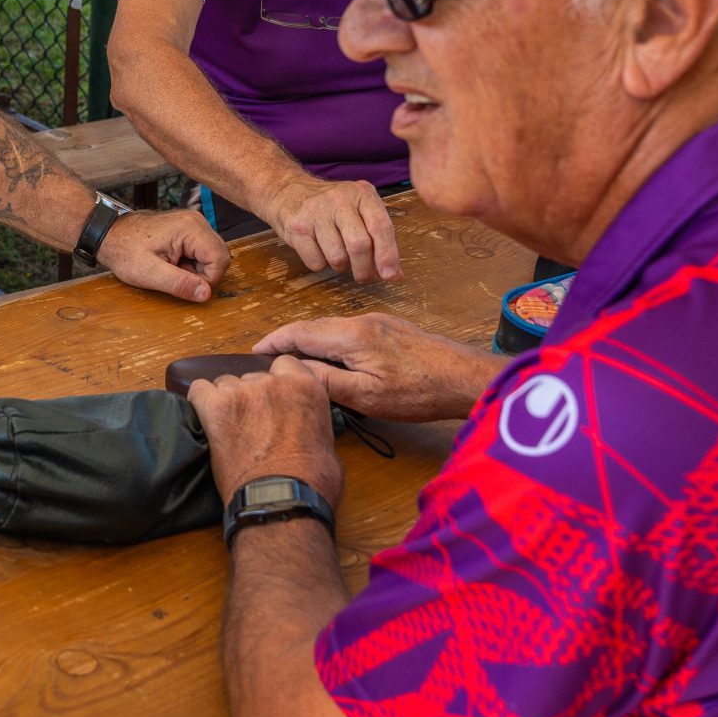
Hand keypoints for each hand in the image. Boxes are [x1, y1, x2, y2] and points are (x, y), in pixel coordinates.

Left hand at [95, 205, 229, 302]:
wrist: (110, 234)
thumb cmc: (125, 251)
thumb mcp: (149, 273)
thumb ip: (179, 284)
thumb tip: (206, 294)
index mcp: (190, 228)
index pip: (220, 260)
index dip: (207, 280)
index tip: (184, 284)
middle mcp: (196, 221)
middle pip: (220, 256)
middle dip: (202, 274)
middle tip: (175, 275)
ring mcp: (193, 223)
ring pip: (213, 254)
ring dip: (197, 269)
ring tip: (172, 268)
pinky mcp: (189, 228)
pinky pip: (203, 250)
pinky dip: (192, 262)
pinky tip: (173, 262)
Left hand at [185, 359, 342, 509]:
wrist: (281, 499)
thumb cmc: (310, 481)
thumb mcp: (326, 443)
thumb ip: (312, 421)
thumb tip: (304, 427)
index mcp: (305, 386)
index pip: (284, 365)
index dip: (277, 382)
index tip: (274, 400)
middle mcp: (273, 381)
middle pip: (253, 377)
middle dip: (252, 397)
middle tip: (252, 425)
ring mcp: (242, 391)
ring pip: (226, 384)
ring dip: (228, 402)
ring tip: (231, 430)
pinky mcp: (215, 405)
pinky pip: (199, 390)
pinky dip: (201, 403)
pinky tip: (208, 422)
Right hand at [251, 311, 501, 420]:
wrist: (464, 378)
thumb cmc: (419, 391)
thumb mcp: (366, 396)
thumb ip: (326, 381)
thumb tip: (293, 371)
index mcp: (351, 335)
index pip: (299, 332)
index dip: (273, 342)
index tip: (253, 353)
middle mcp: (361, 320)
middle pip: (312, 327)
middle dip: (287, 342)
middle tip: (268, 362)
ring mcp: (378, 322)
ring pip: (331, 329)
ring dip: (309, 343)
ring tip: (295, 364)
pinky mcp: (390, 328)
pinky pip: (349, 331)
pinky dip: (330, 343)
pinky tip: (332, 361)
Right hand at [263, 172, 400, 284]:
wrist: (287, 191)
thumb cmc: (331, 207)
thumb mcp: (359, 211)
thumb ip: (379, 239)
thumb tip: (395, 274)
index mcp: (362, 194)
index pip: (380, 226)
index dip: (388, 254)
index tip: (390, 275)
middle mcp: (340, 199)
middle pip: (359, 245)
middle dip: (364, 269)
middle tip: (364, 277)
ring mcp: (316, 212)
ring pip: (337, 257)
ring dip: (340, 266)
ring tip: (337, 256)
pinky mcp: (297, 227)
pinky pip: (316, 261)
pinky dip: (320, 264)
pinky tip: (318, 250)